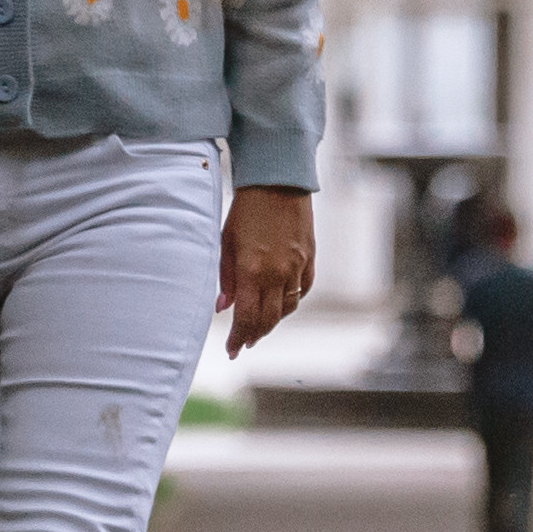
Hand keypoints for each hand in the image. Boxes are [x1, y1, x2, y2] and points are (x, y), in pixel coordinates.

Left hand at [219, 186, 315, 357]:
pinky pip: (303, 290)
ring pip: (287, 309)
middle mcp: (277, 274)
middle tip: (244, 343)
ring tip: (260, 327)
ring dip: (273, 322)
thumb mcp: (226, 241)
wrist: (278, 180)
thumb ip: (224, 277)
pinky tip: (281, 304)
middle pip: (268, 320)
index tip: (232, 350)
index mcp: (251, 271)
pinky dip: (291, 302)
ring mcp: (297, 267)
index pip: (246, 318)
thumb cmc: (246, 208)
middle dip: (254, 335)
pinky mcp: (310, 258)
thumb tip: (222, 307)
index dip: (238, 338)